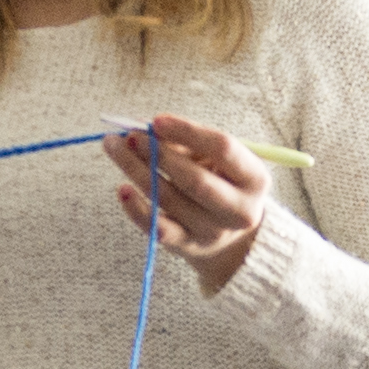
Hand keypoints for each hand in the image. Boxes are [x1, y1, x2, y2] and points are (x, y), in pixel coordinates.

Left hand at [103, 114, 271, 294]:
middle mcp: (238, 210)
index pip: (223, 148)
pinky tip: (122, 189)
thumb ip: (186, 142)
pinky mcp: (188, 247)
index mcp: (254, 179)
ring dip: (136, 170)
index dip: (188, 131)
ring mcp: (212, 232)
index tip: (157, 121)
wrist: (230, 236)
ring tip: (114, 148)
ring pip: (169, 199)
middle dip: (158, 154)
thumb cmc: (220, 183)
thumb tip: (144, 127)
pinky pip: (157, 228)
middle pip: (194, 179)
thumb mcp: (216, 160)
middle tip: (129, 136)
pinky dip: (137, 208)